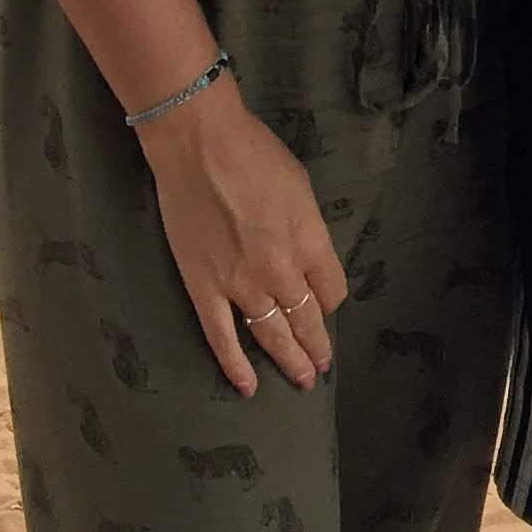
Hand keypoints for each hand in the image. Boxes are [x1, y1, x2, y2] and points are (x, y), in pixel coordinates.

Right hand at [135, 79, 349, 394]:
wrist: (199, 144)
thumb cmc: (254, 153)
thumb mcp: (301, 186)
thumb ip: (308, 230)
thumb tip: (307, 257)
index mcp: (310, 242)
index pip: (332, 291)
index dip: (330, 302)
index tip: (325, 305)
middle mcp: (281, 271)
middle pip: (307, 320)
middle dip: (317, 346)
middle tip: (321, 367)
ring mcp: (241, 284)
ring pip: (271, 335)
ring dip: (289, 361)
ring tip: (301, 380)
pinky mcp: (204, 289)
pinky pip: (222, 338)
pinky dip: (236, 366)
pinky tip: (248, 387)